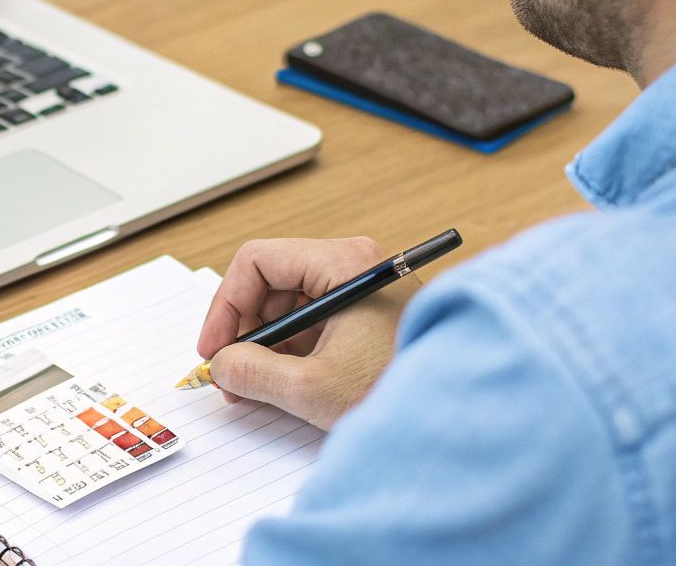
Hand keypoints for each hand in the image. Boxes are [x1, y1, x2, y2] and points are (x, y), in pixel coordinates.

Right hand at [196, 236, 406, 430]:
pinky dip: (288, 350)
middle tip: (229, 373)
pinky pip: (311, 322)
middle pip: (271, 282)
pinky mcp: (366, 315)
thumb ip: (253, 372)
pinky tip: (279, 383)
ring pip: (289, 304)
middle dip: (244, 329)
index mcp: (344, 263)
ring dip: (263, 344)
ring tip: (251, 386)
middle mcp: (353, 265)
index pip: (258, 261)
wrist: (462, 415)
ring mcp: (361, 289)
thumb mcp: (312, 387)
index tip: (214, 346)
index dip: (226, 305)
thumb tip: (221, 363)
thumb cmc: (401, 390)